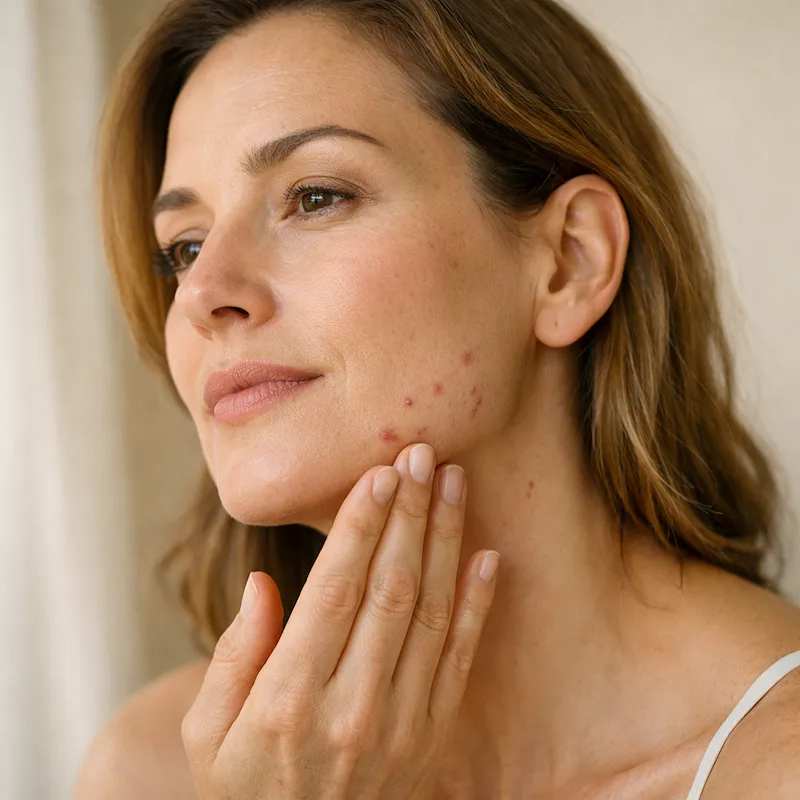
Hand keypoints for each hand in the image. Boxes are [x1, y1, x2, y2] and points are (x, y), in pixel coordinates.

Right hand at [181, 442, 499, 799]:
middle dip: (409, 513)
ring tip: (453, 482)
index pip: (335, 590)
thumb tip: (264, 584)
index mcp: (288, 698)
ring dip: (445, 540)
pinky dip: (478, 604)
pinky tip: (487, 555)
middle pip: (390, 588)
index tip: (379, 473)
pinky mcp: (430, 732)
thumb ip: (233, 656)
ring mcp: (400, 721)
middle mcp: (352, 705)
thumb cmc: (241, 788)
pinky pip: (460, 657)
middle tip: (421, 453)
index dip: (361, 525)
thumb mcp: (205, 733)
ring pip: (431, 611)